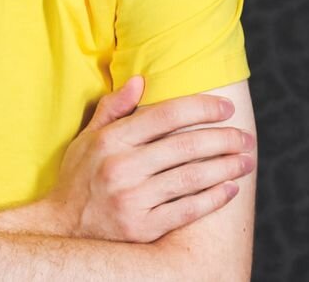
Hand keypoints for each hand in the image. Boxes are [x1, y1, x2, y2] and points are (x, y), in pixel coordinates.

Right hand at [44, 76, 255, 242]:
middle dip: (222, 139)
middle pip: (184, 147)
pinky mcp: (141, 228)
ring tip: (245, 161)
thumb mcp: (87, 138)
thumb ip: (114, 108)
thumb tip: (140, 80)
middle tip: (245, 137)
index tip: (225, 108)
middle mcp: (121, 168)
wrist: (62, 229)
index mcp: (110, 141)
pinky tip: (229, 189)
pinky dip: (212, 199)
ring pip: (191, 178)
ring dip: (225, 167)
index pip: (165, 115)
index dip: (200, 108)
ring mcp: (131, 200)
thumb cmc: (79, 178)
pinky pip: (186, 210)